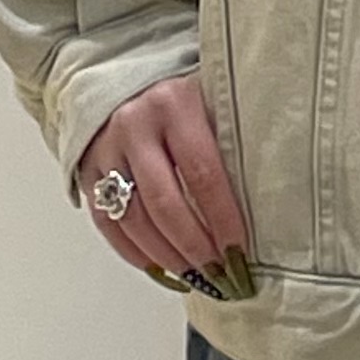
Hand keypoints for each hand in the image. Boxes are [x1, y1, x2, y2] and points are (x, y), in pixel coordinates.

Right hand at [76, 71, 255, 298]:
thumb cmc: (185, 98)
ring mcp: (106, 149)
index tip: (240, 249)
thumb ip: (232, 137)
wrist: (130, 82)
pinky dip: (135, 253)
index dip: (222, 217)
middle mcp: (136, 124)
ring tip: (195, 277)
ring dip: (166, 256)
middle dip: (194, 246)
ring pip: (134, 219)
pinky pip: (108, 224)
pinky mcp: (88, 171)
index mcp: (175, 104)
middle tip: (218, 274)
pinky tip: (161, 268)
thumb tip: (272, 199)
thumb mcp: (213, 101)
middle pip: (165, 202)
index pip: (202, 172)